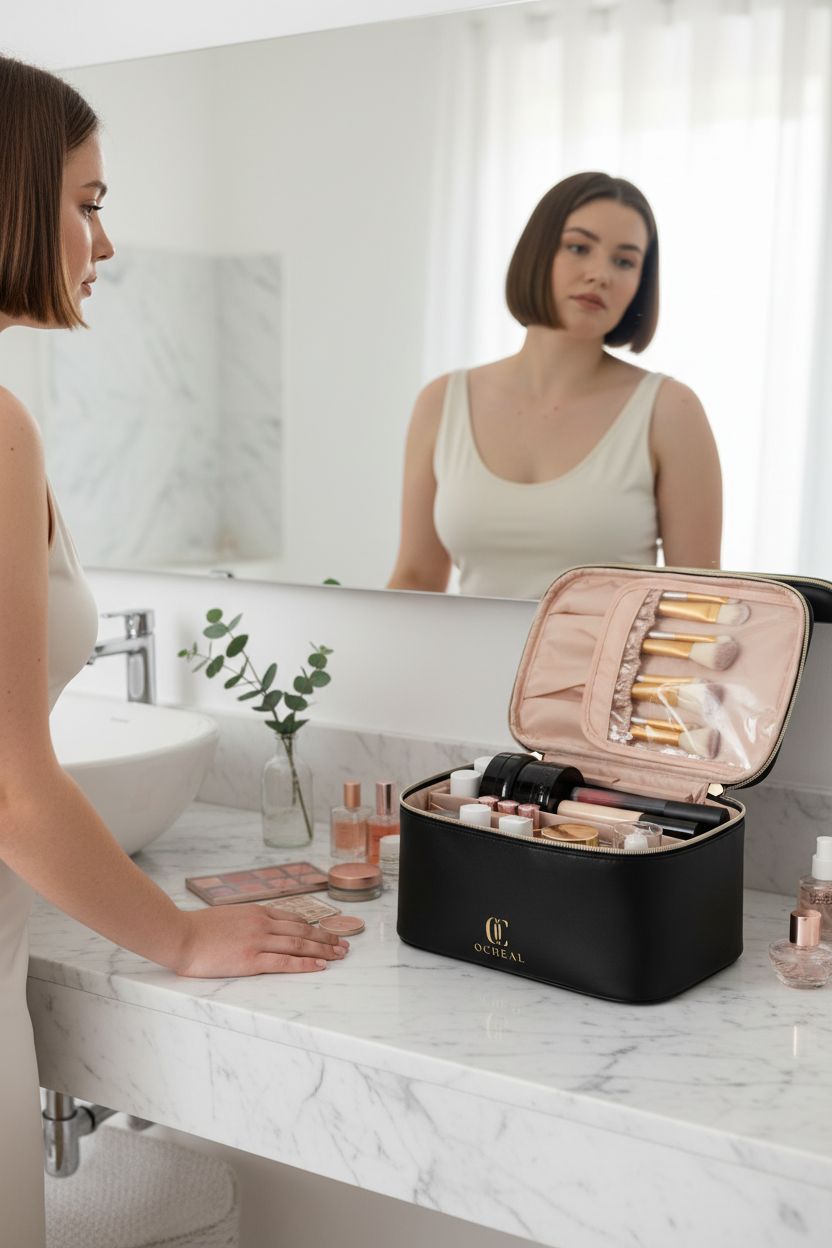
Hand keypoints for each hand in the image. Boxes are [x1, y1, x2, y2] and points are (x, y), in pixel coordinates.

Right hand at [172, 903, 349, 977]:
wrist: (180, 935)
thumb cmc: (196, 929)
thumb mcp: (227, 916)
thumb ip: (245, 921)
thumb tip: (255, 929)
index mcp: (256, 912)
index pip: (293, 918)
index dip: (313, 926)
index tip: (326, 932)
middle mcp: (262, 923)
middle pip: (302, 930)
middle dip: (326, 937)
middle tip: (344, 945)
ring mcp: (258, 941)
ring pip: (299, 944)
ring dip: (323, 949)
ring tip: (339, 955)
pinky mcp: (251, 960)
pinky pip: (285, 961)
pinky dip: (305, 963)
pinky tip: (319, 965)